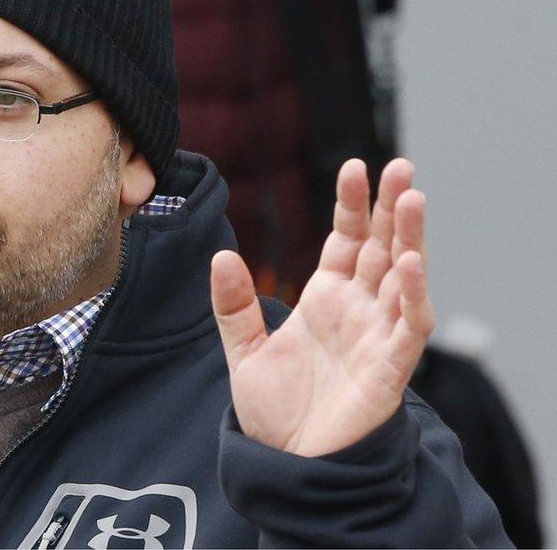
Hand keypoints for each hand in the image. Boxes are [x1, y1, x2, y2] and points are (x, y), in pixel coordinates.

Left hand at [211, 158, 432, 456]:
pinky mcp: (389, 368)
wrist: (288, 465)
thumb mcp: (244, 351)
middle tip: (399, 167)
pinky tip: (410, 261)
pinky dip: (412, 294)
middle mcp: (357, 310)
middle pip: (381, 248)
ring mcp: (376, 335)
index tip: (355, 168)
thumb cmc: (274, 412)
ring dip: (410, 238)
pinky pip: (408, 325)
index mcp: (326, 299)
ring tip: (411, 197)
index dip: (353, 206)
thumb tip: (221, 256)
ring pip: (402, 277)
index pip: (346, 241)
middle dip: (391, 208)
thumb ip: (233, 306)